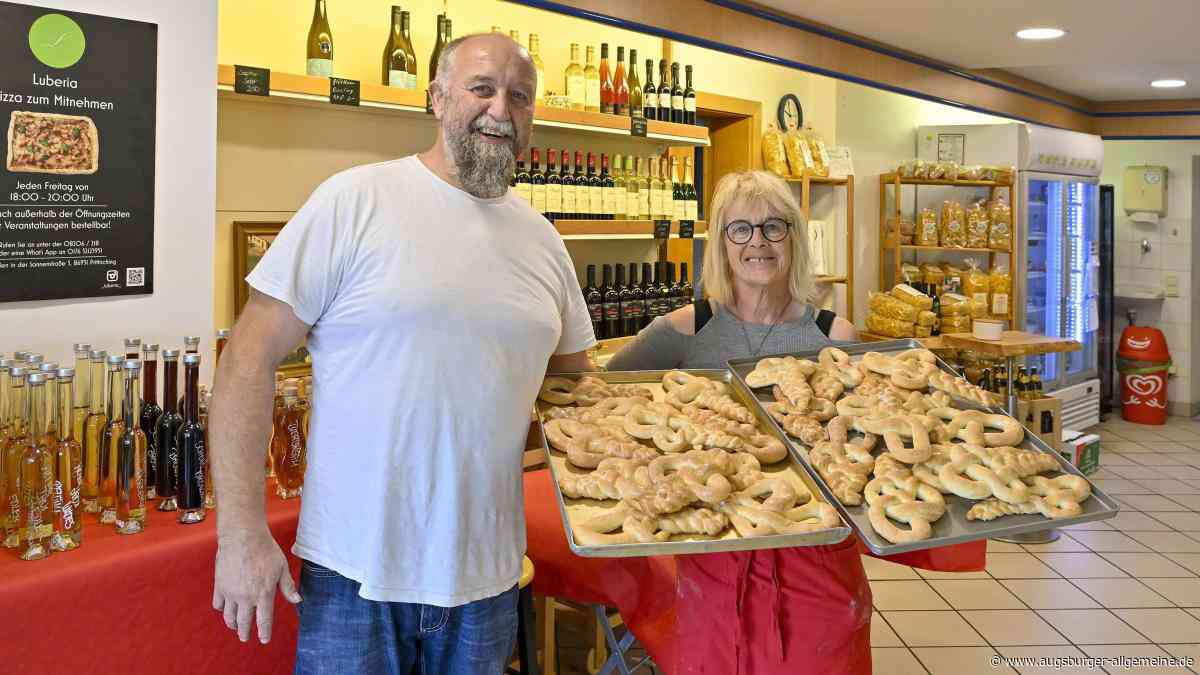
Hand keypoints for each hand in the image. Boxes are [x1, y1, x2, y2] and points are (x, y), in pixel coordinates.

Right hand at [212, 529, 301, 643]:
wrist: (243, 537)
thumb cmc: (265, 550)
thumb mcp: (282, 568)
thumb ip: (287, 586)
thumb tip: (297, 601)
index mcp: (263, 594)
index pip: (264, 620)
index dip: (264, 632)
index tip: (264, 640)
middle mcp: (246, 597)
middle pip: (244, 622)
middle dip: (245, 632)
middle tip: (245, 637)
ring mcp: (231, 593)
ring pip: (229, 616)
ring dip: (232, 624)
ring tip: (235, 627)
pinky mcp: (219, 586)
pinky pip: (218, 604)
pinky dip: (221, 609)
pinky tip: (225, 609)